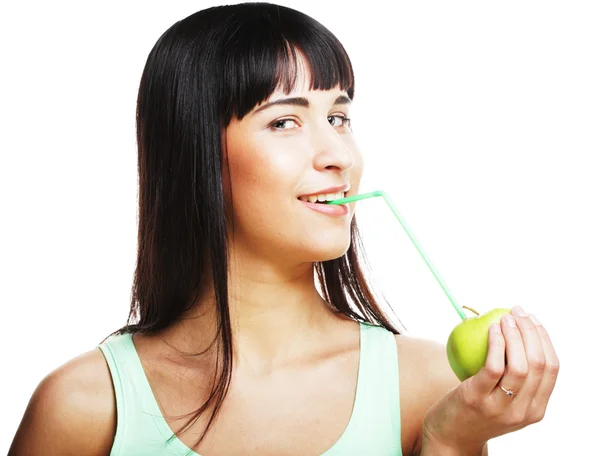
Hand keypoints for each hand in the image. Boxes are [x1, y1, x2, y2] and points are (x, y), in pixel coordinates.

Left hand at [422, 306, 559, 452]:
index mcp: (535, 409)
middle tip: (517, 312)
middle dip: (531, 332)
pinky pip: (493, 367)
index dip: (544, 339)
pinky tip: (491, 328)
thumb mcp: (504, 400)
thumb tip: (518, 330)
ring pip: (519, 366)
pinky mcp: (477, 399)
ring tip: (504, 317)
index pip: (551, 369)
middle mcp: (523, 411)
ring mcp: (500, 407)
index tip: (533, 320)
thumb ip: (515, 378)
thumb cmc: (476, 410)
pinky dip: (496, 344)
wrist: (450, 436)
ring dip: (514, 335)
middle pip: (538, 364)